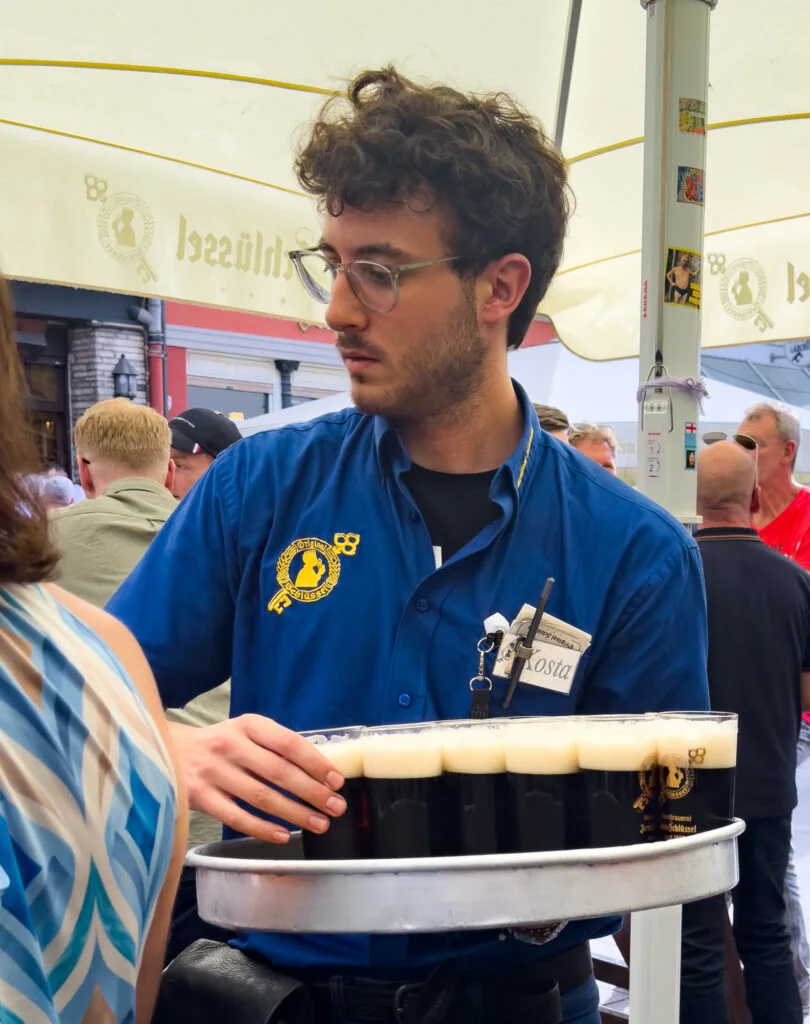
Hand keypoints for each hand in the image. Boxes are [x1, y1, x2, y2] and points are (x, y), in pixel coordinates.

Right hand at [168, 715, 346, 843]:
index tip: (336, 780)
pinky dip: (262, 828)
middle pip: (279, 772)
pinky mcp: (199, 797)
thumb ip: (274, 745)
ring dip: (295, 813)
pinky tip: (283, 836)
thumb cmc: (218, 744)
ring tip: (319, 824)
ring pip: (262, 797)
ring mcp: (214, 772)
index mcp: (248, 725)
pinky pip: (237, 817)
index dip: (316, 763)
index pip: (289, 743)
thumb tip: (318, 770)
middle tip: (336, 807)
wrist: (164, 750)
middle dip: (313, 792)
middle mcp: (231, 745)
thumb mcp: (245, 731)